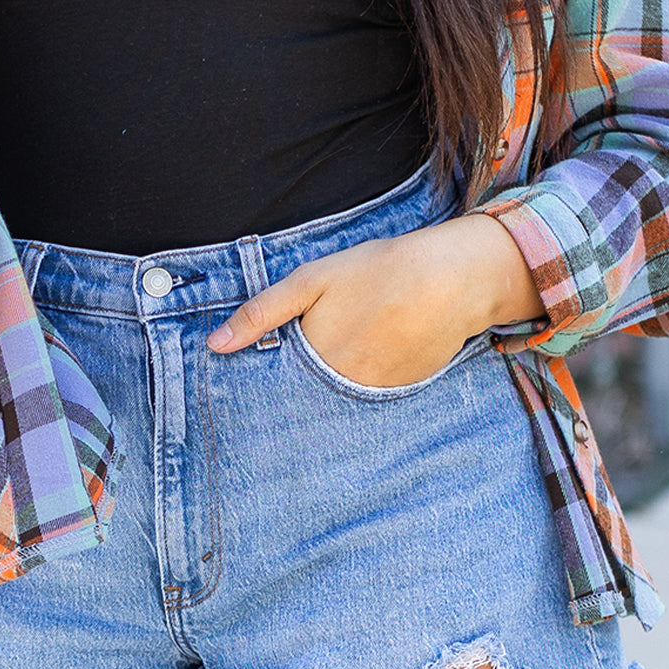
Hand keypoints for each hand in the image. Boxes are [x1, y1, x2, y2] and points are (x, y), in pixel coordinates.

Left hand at [206, 215, 545, 388]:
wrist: (453, 278)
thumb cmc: (378, 270)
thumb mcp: (312, 281)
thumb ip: (261, 313)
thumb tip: (215, 345)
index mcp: (315, 361)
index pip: (277, 390)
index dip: (266, 385)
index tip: (254, 387)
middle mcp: (344, 388)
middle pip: (308, 398)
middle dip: (299, 388)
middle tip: (305, 366)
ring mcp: (377, 395)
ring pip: (341, 398)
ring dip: (334, 386)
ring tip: (350, 346)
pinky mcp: (405, 393)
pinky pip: (374, 395)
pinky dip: (368, 380)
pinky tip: (377, 349)